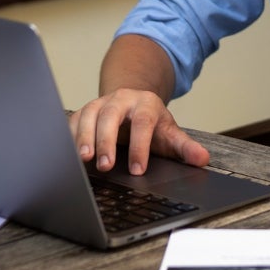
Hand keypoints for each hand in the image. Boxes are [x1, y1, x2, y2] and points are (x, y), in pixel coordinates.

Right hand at [68, 88, 209, 175]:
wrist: (132, 103)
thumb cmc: (151, 123)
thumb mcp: (170, 133)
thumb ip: (185, 147)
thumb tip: (203, 159)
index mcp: (145, 104)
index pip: (143, 122)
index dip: (140, 146)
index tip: (138, 170)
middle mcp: (121, 100)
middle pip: (111, 115)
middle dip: (106, 140)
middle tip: (105, 165)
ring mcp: (100, 103)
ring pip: (88, 115)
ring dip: (84, 138)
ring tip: (83, 160)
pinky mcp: (83, 111)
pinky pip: (72, 120)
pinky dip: (68, 136)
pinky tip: (66, 155)